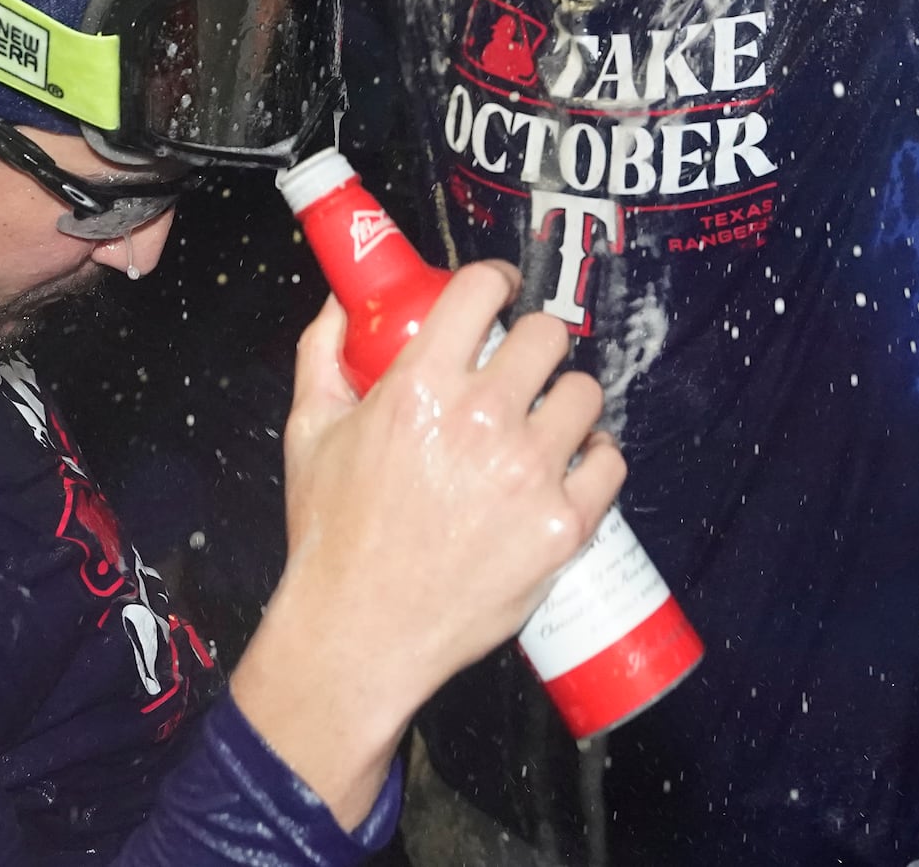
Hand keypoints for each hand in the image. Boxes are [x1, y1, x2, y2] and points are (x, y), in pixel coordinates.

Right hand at [231, 268, 618, 823]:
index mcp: (420, 389)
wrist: (358, 636)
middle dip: (533, 343)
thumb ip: (323, 355)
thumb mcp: (309, 433)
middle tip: (522, 367)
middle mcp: (481, 421)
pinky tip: (571, 465)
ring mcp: (528, 473)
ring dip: (566, 401)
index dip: (496, 282)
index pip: (482, 290)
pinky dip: (595, 459)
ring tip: (546, 421)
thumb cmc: (332, 538)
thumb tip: (339, 302)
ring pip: (585, 392)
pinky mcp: (562, 524)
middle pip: (546, 335)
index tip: (500, 294)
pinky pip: (609, 461)